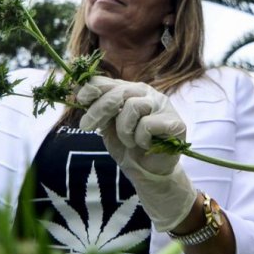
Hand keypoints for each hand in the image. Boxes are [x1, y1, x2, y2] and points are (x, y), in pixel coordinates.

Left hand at [77, 76, 196, 231]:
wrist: (148, 173)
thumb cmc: (128, 147)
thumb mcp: (107, 126)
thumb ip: (98, 108)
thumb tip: (78, 88)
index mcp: (130, 90)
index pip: (109, 81)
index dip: (93, 87)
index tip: (80, 98)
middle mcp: (147, 93)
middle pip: (119, 92)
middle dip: (99, 109)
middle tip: (86, 126)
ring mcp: (163, 105)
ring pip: (133, 107)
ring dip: (124, 130)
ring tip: (129, 142)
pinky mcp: (175, 122)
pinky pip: (147, 125)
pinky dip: (140, 139)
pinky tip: (145, 145)